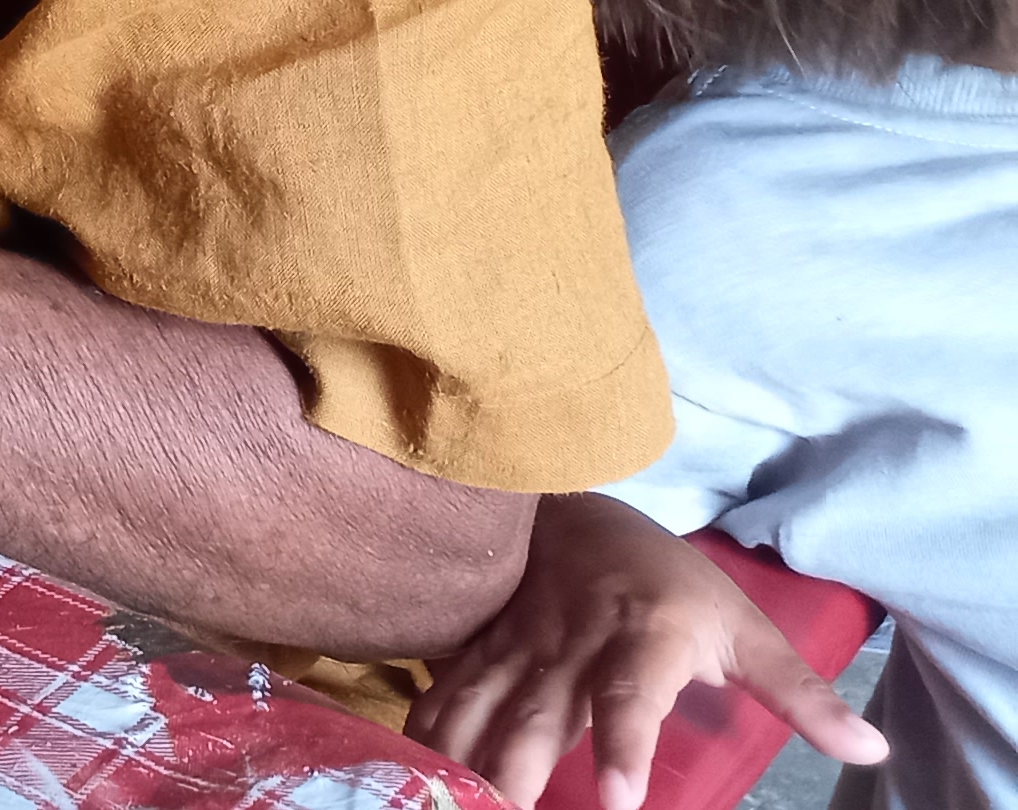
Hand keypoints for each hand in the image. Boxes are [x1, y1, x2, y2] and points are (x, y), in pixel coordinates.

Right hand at [409, 494, 884, 808]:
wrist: (572, 505)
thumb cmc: (667, 576)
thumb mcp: (743, 626)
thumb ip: (800, 693)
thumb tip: (870, 751)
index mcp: (644, 640)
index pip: (628, 697)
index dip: (621, 748)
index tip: (616, 801)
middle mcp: (571, 648)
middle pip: (536, 719)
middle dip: (514, 776)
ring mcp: (516, 650)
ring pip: (478, 710)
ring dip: (461, 761)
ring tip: (454, 797)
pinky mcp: (478, 649)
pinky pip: (444, 695)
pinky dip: (425, 733)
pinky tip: (414, 766)